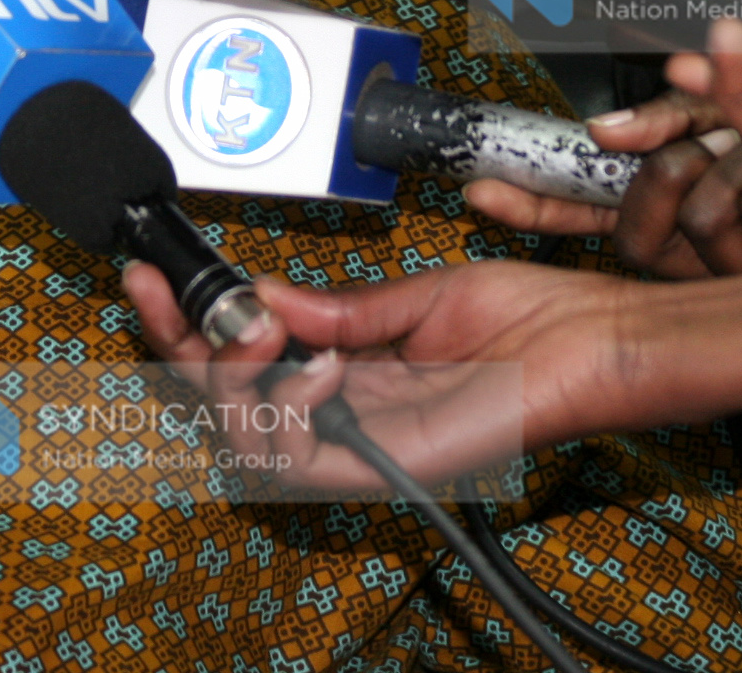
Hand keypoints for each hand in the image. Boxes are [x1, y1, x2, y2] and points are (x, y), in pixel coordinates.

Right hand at [123, 258, 741, 491]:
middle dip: (175, 346)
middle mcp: (340, 414)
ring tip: (262, 333)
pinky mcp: (382, 468)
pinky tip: (320, 365)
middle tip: (167, 293)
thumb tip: (260, 295)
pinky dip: (285, 412)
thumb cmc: (527, 318)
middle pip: (216, 405)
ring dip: (227, 381)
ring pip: (239, 443)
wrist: (591, 340)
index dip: (184, 322)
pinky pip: (294, 464)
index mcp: (344, 370)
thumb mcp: (411, 296)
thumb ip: (332, 307)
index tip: (150, 272)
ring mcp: (358, 446)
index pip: (237, 359)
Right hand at [466, 92, 741, 277]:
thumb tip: (606, 132)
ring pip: (703, 216)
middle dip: (677, 169)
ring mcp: (739, 261)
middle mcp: (695, 240)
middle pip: (639, 229)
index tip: (485, 192)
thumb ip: (667, 114)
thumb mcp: (730, 99)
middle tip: (712, 144)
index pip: (584, 209)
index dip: (534, 204)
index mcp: (670, 197)